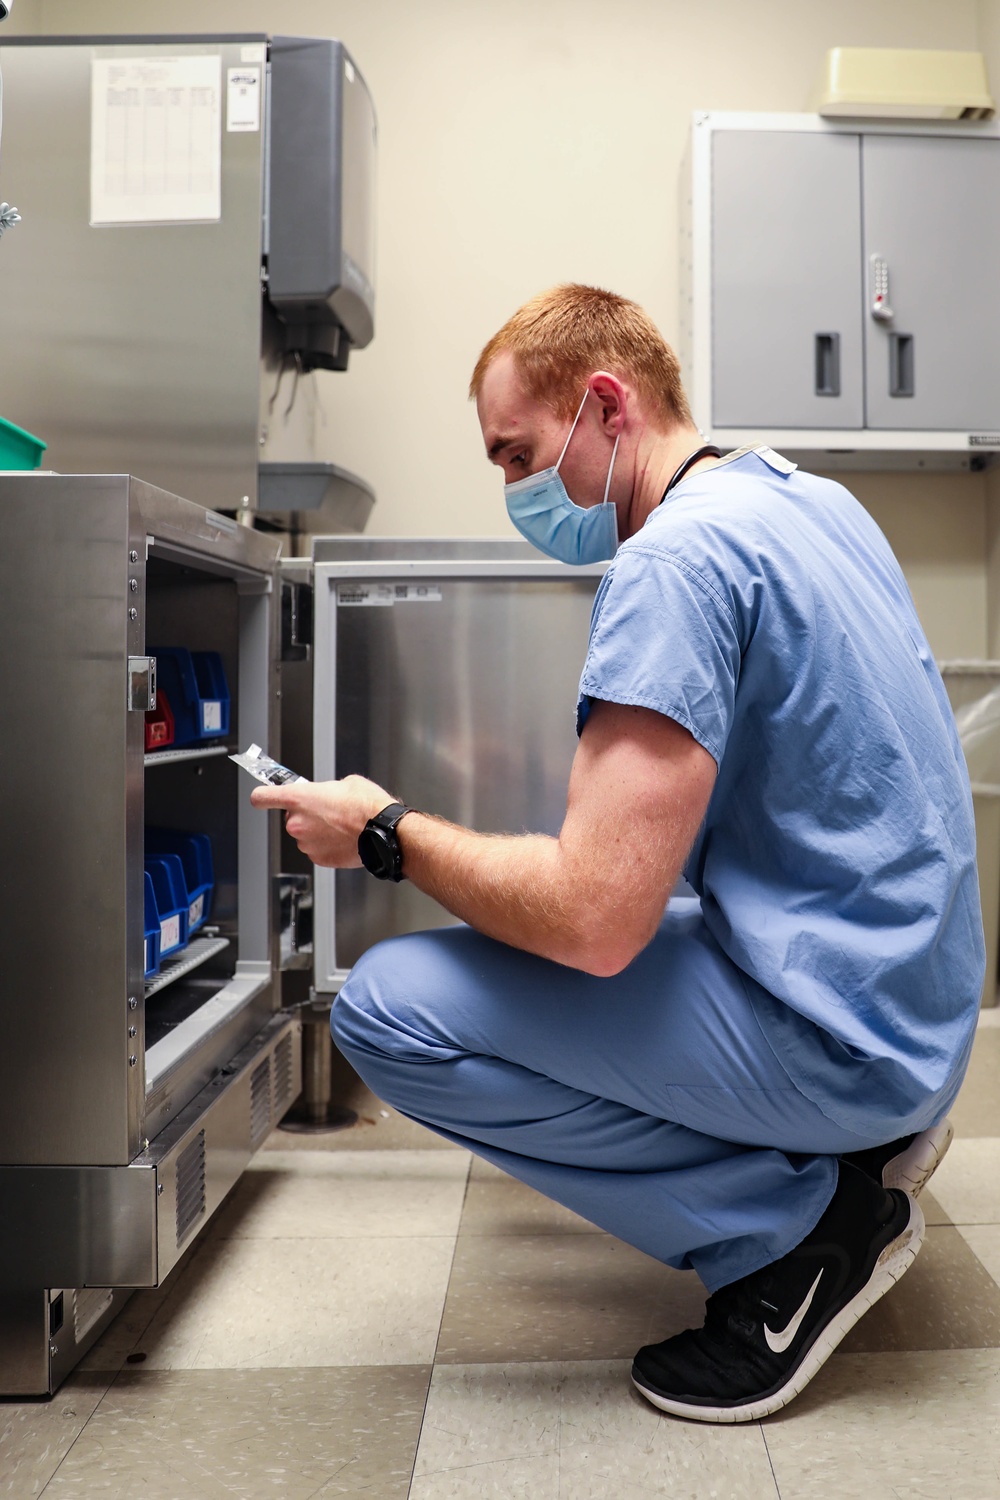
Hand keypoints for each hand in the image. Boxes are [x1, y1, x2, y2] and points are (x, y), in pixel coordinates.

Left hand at [249, 775, 393, 867]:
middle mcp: (297, 823)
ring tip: (341, 826)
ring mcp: (306, 843)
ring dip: (317, 831)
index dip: (262, 797)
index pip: (262, 797)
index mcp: (298, 798)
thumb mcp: (346, 783)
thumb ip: (326, 790)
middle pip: (291, 818)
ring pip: (305, 836)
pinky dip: (327, 845)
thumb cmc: (367, 806)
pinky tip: (344, 838)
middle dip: (306, 815)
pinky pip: (317, 850)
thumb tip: (327, 796)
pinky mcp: (319, 859)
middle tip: (328, 811)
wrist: (384, 831)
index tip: (263, 797)